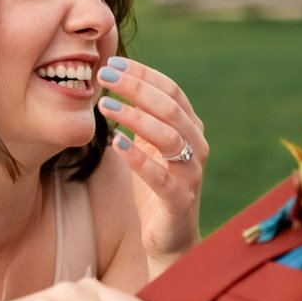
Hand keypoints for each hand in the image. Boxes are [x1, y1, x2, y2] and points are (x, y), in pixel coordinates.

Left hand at [97, 57, 206, 272]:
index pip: (171, 90)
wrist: (169, 238)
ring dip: (135, 117)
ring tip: (104, 106)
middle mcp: (197, 146)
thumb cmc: (155, 185)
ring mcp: (191, 174)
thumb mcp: (148, 144)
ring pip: (169, 136)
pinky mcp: (180, 201)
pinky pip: (161, 176)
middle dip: (136, 87)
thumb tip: (115, 78)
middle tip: (104, 76)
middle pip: (170, 107)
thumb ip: (141, 116)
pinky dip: (138, 158)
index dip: (143, 74)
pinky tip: (116, 143)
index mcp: (191, 128)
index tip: (112, 62)